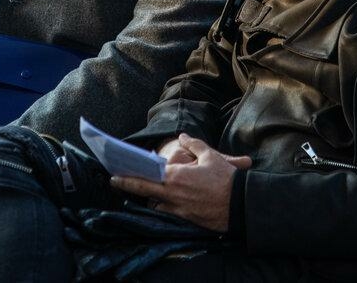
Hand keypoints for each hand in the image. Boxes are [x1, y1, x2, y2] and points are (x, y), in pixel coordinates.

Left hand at [110, 133, 251, 232]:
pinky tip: (162, 202)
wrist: (241, 204)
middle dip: (128, 186)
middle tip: (115, 182)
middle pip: (144, 191)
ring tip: (143, 191)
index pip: (145, 176)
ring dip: (149, 197)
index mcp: (176, 177)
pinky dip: (163, 207)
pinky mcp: (187, 220)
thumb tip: (182, 136)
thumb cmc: (226, 179)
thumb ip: (194, 144)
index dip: (128, 176)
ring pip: (156, 204)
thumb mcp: (210, 156)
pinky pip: (169, 213)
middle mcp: (173, 194)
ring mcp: (179, 209)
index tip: (115, 175)